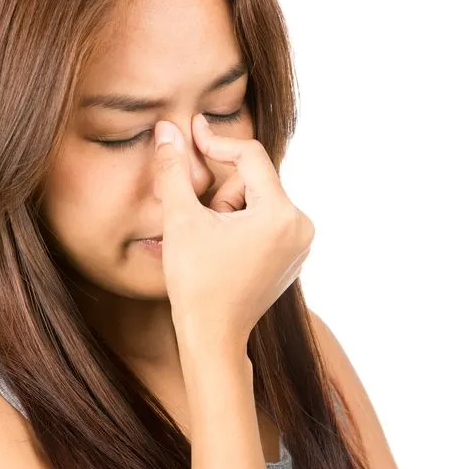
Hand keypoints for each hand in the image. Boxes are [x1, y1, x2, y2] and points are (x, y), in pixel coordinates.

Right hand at [153, 114, 314, 358]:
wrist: (213, 339)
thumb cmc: (196, 283)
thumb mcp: (180, 220)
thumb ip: (174, 170)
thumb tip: (167, 129)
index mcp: (281, 213)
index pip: (250, 156)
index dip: (216, 142)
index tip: (190, 134)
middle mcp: (302, 225)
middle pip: (254, 180)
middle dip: (221, 194)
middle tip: (200, 225)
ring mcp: (301, 244)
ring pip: (258, 201)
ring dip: (229, 210)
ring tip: (211, 245)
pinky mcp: (293, 257)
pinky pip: (265, 222)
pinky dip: (241, 226)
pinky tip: (223, 253)